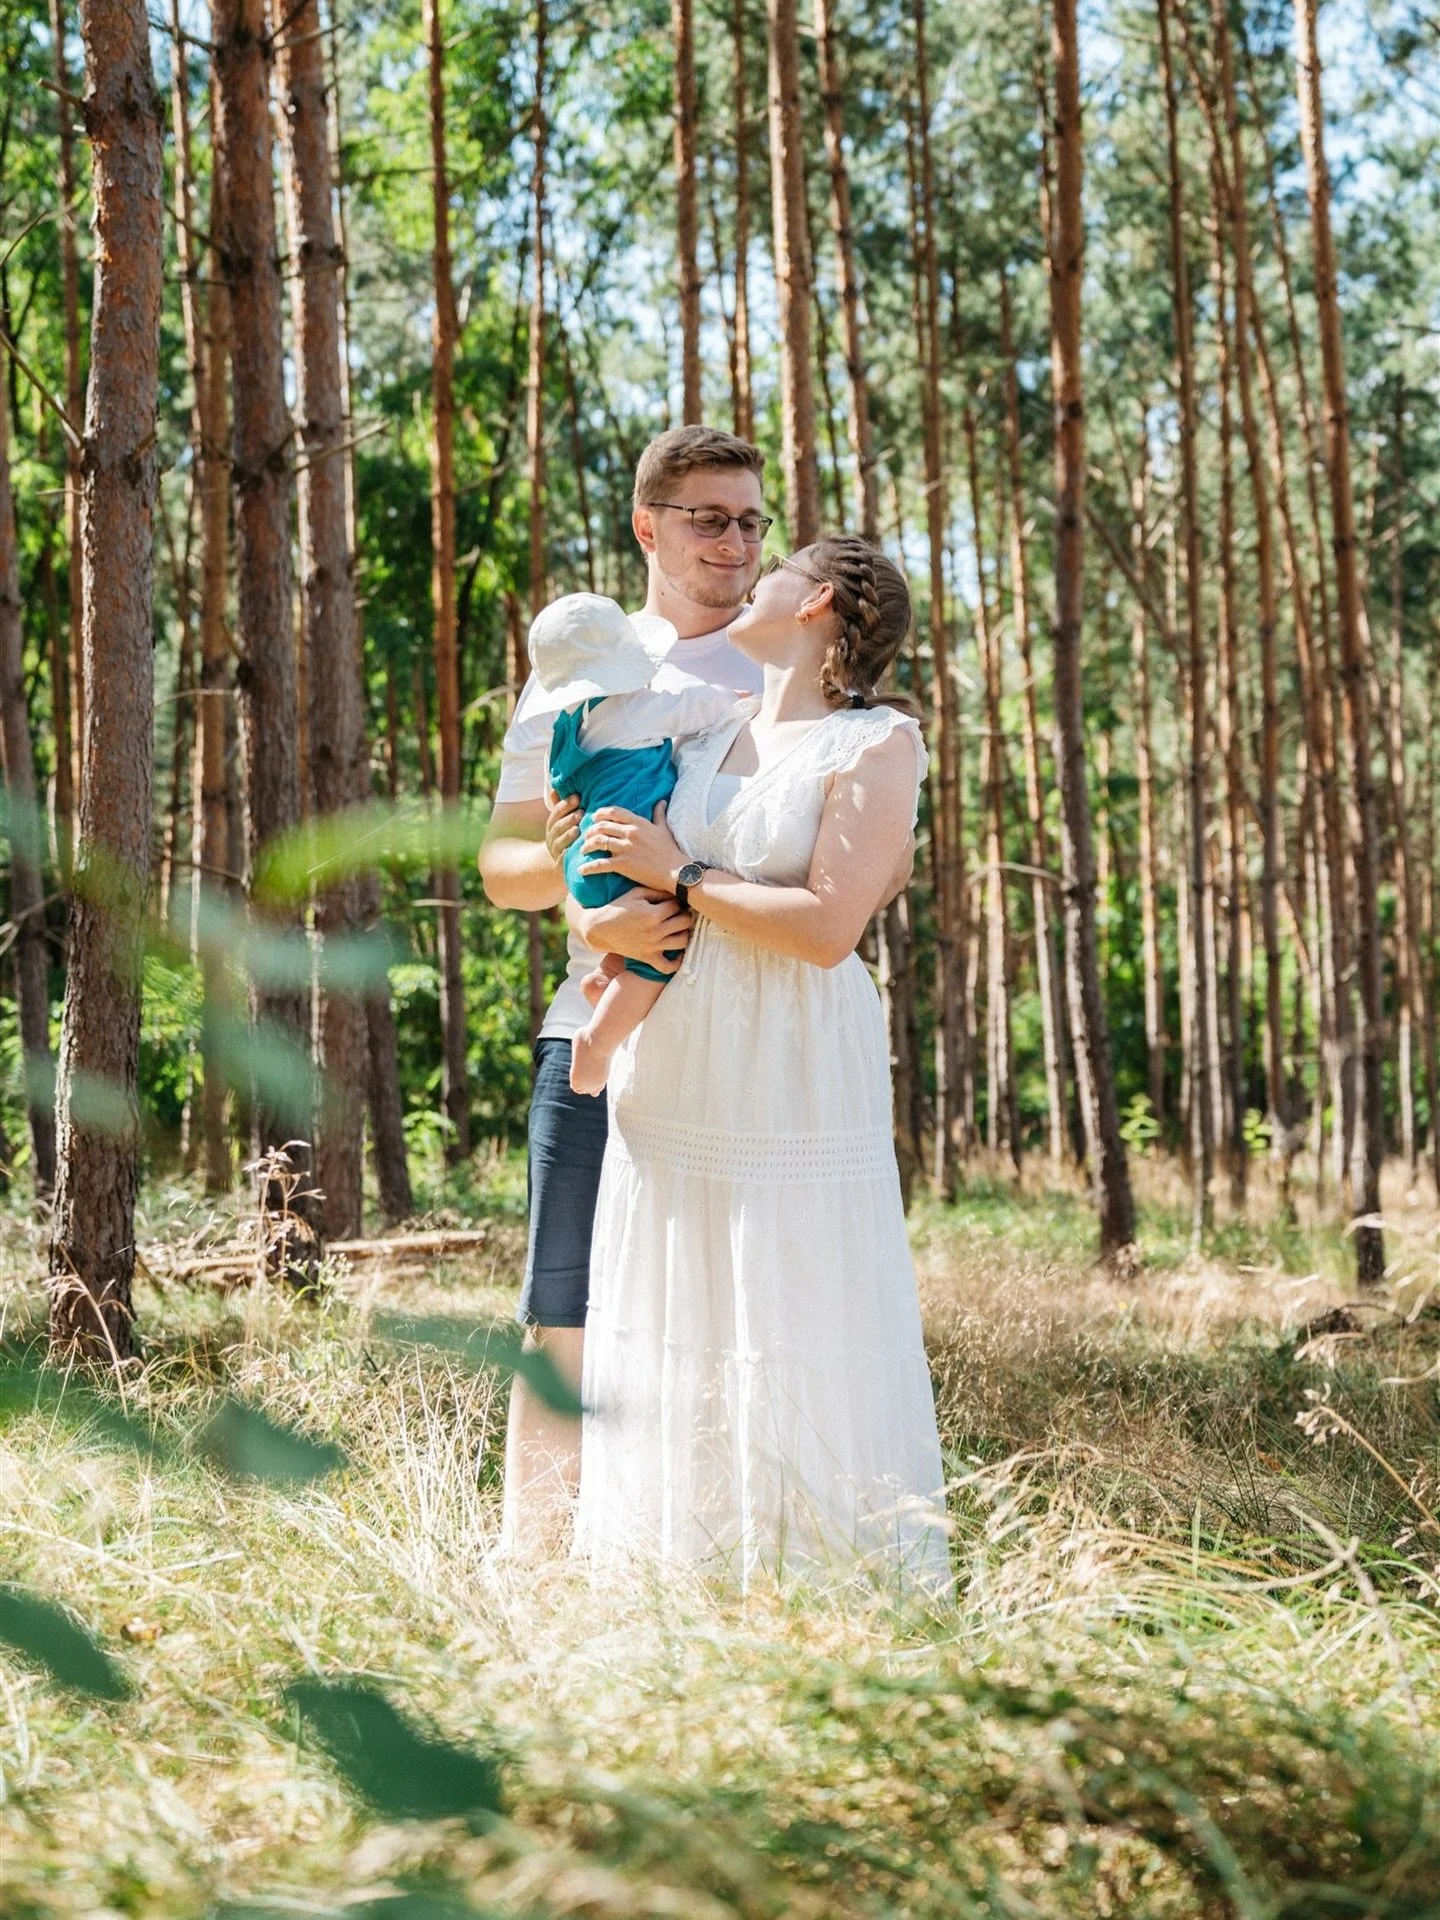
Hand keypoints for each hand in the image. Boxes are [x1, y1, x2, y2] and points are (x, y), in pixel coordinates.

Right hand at [544, 787, 580, 868]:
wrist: (557, 863)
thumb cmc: (566, 836)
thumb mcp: (563, 821)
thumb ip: (562, 807)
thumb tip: (556, 787)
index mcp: (552, 825)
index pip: (556, 813)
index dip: (565, 805)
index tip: (577, 798)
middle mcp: (551, 838)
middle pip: (557, 827)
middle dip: (568, 819)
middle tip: (580, 813)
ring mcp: (554, 852)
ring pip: (559, 843)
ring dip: (567, 836)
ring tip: (577, 830)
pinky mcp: (559, 866)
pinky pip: (561, 861)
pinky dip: (566, 856)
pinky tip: (573, 852)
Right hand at [576, 888, 691, 972]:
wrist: (600, 929)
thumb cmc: (618, 907)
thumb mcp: (636, 893)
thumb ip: (657, 892)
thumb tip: (676, 893)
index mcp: (653, 914)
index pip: (678, 905)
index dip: (677, 901)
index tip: (673, 901)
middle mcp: (655, 931)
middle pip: (685, 922)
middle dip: (685, 915)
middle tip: (680, 913)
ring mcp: (653, 947)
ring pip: (683, 942)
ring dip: (684, 934)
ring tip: (679, 929)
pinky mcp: (648, 958)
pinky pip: (668, 967)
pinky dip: (677, 962)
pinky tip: (677, 952)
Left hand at [580, 800, 685, 893]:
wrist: (676, 871)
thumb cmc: (671, 851)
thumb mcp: (664, 829)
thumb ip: (659, 814)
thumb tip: (661, 801)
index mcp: (638, 823)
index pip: (613, 812)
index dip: (600, 813)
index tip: (593, 818)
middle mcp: (630, 833)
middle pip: (602, 826)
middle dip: (590, 831)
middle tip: (586, 837)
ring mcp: (626, 848)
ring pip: (598, 842)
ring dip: (587, 845)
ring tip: (583, 850)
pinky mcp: (623, 864)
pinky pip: (601, 864)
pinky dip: (589, 867)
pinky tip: (582, 870)